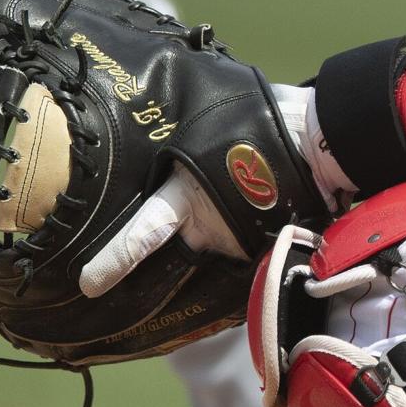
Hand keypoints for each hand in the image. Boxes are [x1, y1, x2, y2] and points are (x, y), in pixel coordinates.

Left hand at [80, 85, 352, 298]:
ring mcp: (236, 241)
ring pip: (211, 244)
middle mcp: (208, 226)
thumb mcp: (205, 123)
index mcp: (187, 195)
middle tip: (130, 273)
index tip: (88, 285)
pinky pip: (241, 244)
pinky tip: (254, 208)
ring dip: (215, 231)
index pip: (145, 234)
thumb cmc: (260, 120)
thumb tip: (160, 125)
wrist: (317, 143)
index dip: (116, 260)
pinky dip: (242, 231)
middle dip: (160, 262)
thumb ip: (182, 142)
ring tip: (230, 206)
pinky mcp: (262, 247)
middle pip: (174, 253)